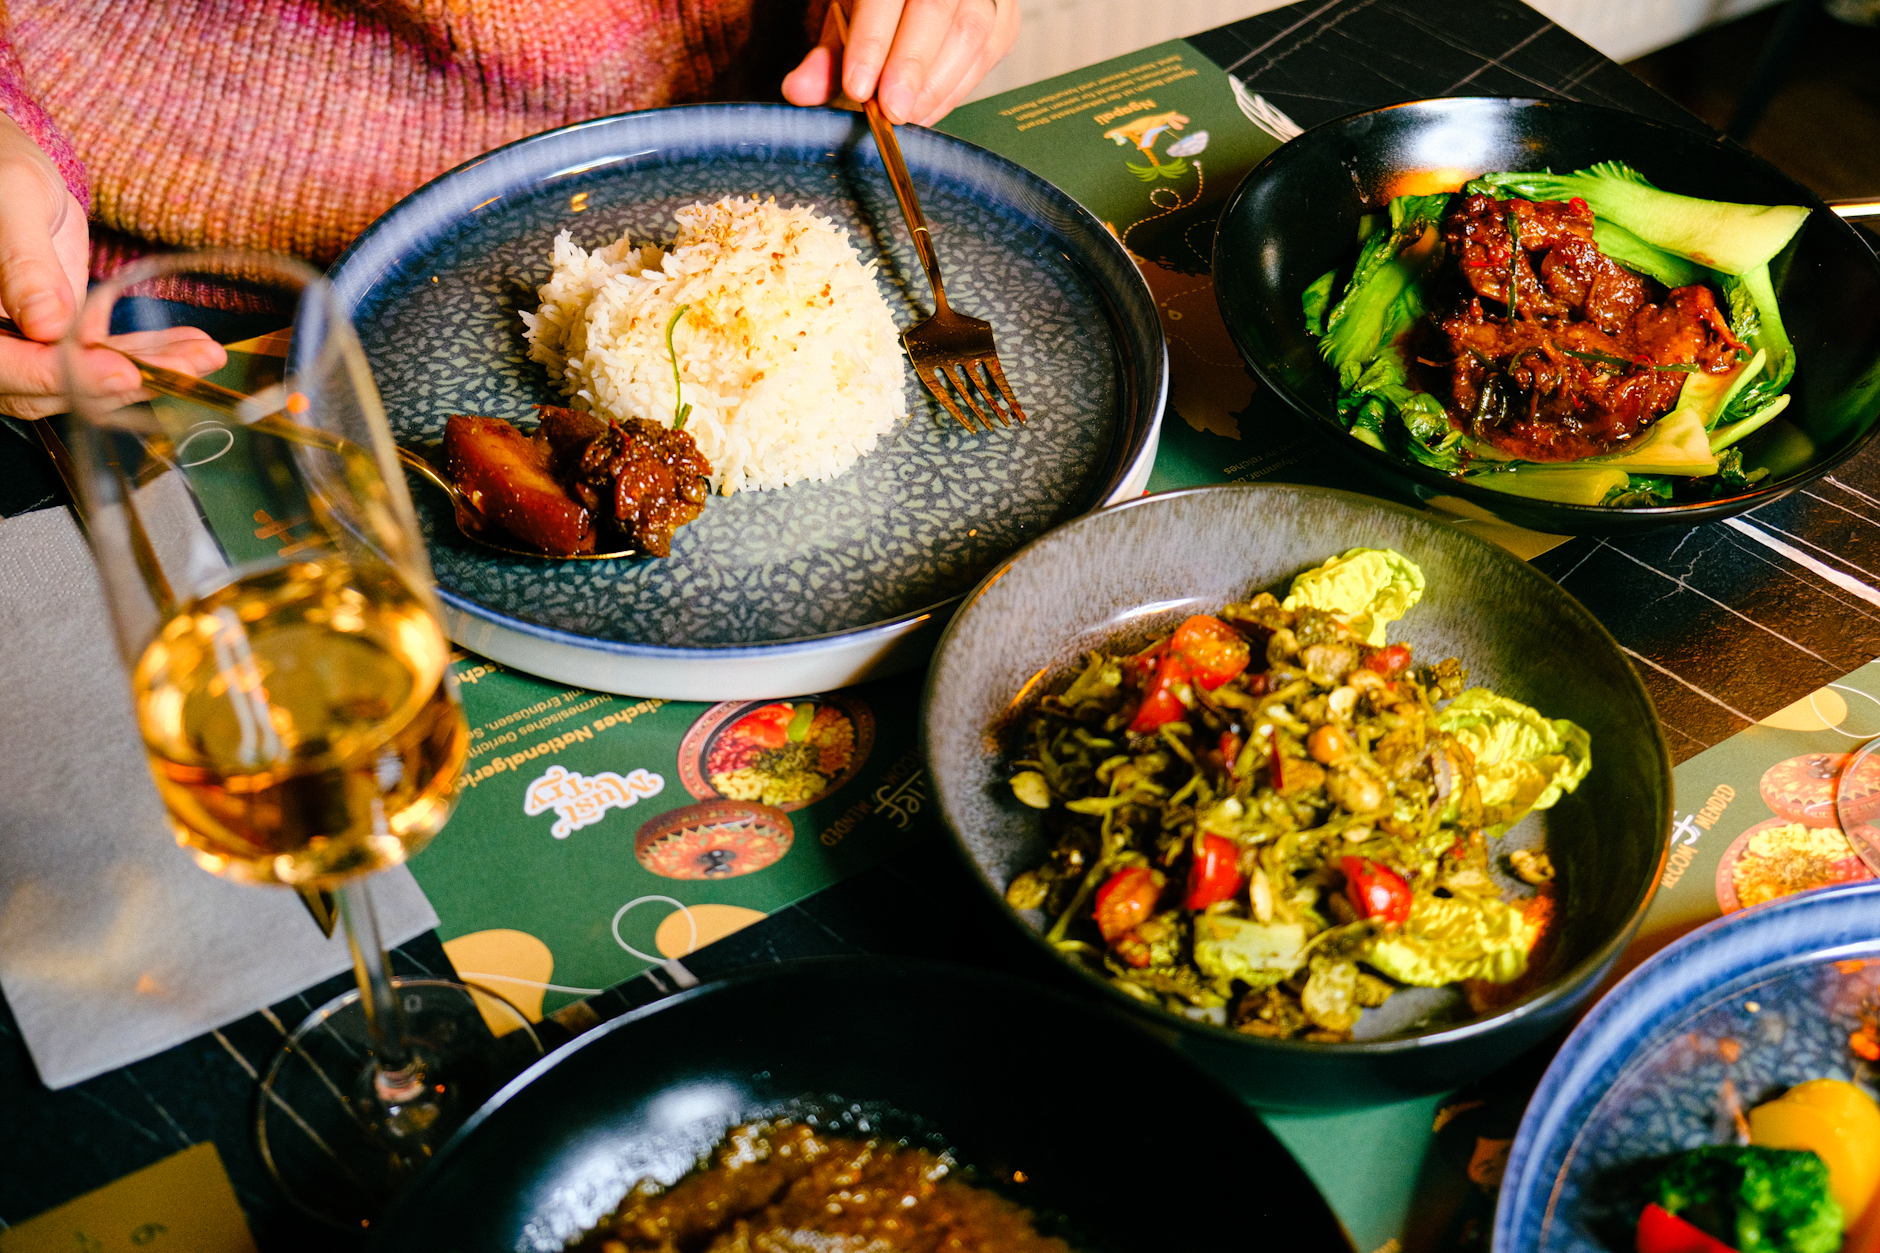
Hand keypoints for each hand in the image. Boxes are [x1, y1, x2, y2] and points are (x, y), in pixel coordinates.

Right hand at [0, 113, 222, 419]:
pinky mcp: (63, 339)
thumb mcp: (12, 202)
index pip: (6, 365)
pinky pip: (106, 356)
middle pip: (52, 385)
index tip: (121, 373)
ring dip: (152, 371)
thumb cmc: (0, 168)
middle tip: (186, 368)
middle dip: (125, 380)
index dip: (61, 375)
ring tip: (207, 357)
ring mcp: (28, 345)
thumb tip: (46, 324)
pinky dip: (150, 355)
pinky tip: (195, 348)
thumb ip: (23, 263)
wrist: (10, 171)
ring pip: (88, 378)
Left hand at [782, 0, 1018, 126]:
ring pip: (973, 32)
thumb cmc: (878, 10)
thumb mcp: (845, 21)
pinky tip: (929, 109)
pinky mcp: (1004, 18)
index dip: (873, 41)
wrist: (914, 2)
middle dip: (913, 65)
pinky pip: (989, 53)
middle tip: (892, 110)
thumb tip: (799, 92)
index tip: (858, 87)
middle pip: (937, 10)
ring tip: (907, 115)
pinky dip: (958, 88)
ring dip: (938, 84)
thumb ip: (826, 58)